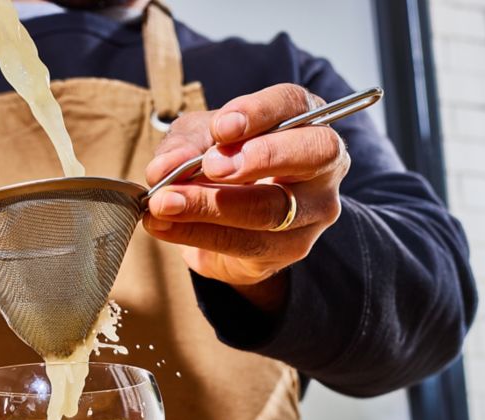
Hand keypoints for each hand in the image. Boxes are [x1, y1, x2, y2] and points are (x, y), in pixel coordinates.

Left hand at [144, 84, 348, 310]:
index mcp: (302, 121)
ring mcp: (313, 211)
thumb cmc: (222, 165)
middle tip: (209, 166)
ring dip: (210, 205)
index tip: (222, 127)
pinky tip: (164, 226)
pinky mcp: (290, 249)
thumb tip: (162, 169)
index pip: (293, 104)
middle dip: (258, 158)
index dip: (259, 112)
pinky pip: (245, 243)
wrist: (225, 228)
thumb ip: (183, 147)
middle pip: (313, 153)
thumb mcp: (198, 141)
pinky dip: (197, 234)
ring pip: (271, 208)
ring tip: (165, 202)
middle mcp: (322, 165)